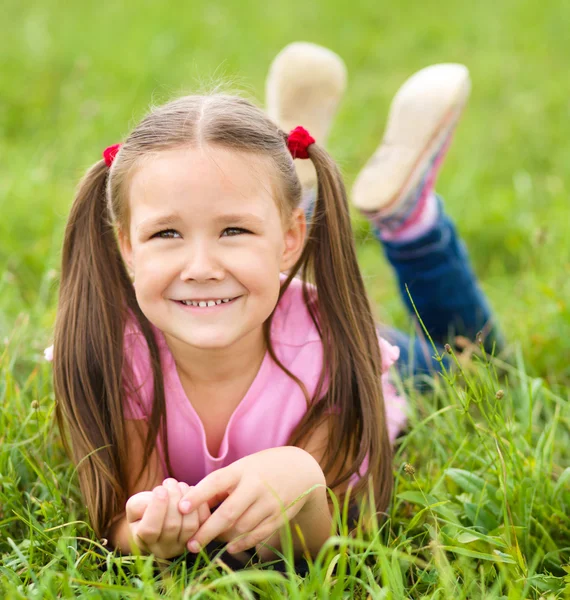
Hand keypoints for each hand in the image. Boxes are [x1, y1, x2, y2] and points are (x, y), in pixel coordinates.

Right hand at [126, 478, 209, 558]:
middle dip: (173, 499)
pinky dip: (199, 503)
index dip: (157, 508)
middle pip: (172, 526)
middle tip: (170, 483)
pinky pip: (203, 522)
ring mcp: (183, 546)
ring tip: (179, 485)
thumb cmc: (145, 509)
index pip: (150, 530)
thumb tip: (159, 498)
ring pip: (189, 525)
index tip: (160, 490)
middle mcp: (164, 549)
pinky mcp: (199, 537)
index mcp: (144, 541)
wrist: (162, 515)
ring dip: (186, 499)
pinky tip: (190, 492)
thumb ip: (139, 504)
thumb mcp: (134, 506)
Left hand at [178, 447, 325, 554]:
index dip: (199, 495)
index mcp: (242, 470)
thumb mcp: (242, 468)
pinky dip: (242, 543)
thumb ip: (220, 486)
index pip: (217, 481)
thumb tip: (193, 505)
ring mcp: (270, 502)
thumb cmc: (261, 469)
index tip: (181, 508)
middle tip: (191, 544)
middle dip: (207, 531)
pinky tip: (230, 547)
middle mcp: (256, 486)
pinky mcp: (279, 516)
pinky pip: (258, 535)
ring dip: (224, 537)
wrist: (300, 470)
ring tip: (211, 540)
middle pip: (228, 513)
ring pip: (242, 528)